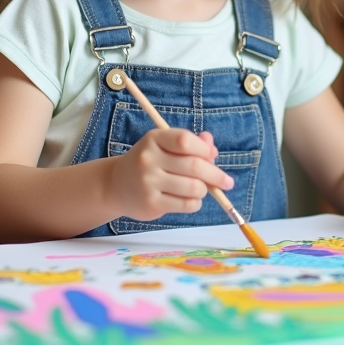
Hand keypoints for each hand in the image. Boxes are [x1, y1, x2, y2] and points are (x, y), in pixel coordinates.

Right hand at [108, 129, 233, 221]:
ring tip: (200, 190)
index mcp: (154, 139)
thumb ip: (190, 144)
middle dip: (216, 175)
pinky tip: (190, 200)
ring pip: (194, 188)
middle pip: (194, 166)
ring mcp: (148, 182)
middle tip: (227, 182)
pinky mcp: (151, 203)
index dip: (204, 149)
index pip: (185, 140)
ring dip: (204, 190)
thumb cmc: (149, 163)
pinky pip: (186, 205)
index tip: (213, 156)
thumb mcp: (164, 146)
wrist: (116, 185)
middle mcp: (148, 159)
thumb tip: (212, 145)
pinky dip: (195, 203)